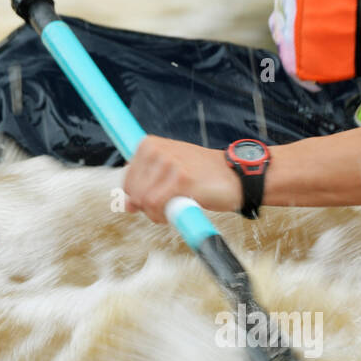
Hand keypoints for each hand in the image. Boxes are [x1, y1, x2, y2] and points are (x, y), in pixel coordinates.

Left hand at [123, 137, 244, 224]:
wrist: (235, 176)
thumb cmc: (201, 176)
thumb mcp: (168, 174)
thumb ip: (145, 186)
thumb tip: (125, 205)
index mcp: (149, 144)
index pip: (127, 182)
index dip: (139, 198)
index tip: (156, 200)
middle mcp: (156, 150)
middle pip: (133, 193)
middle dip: (148, 207)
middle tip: (170, 205)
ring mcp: (169, 163)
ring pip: (143, 202)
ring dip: (158, 213)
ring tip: (177, 206)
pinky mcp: (181, 179)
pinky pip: (156, 207)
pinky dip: (166, 216)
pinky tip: (180, 209)